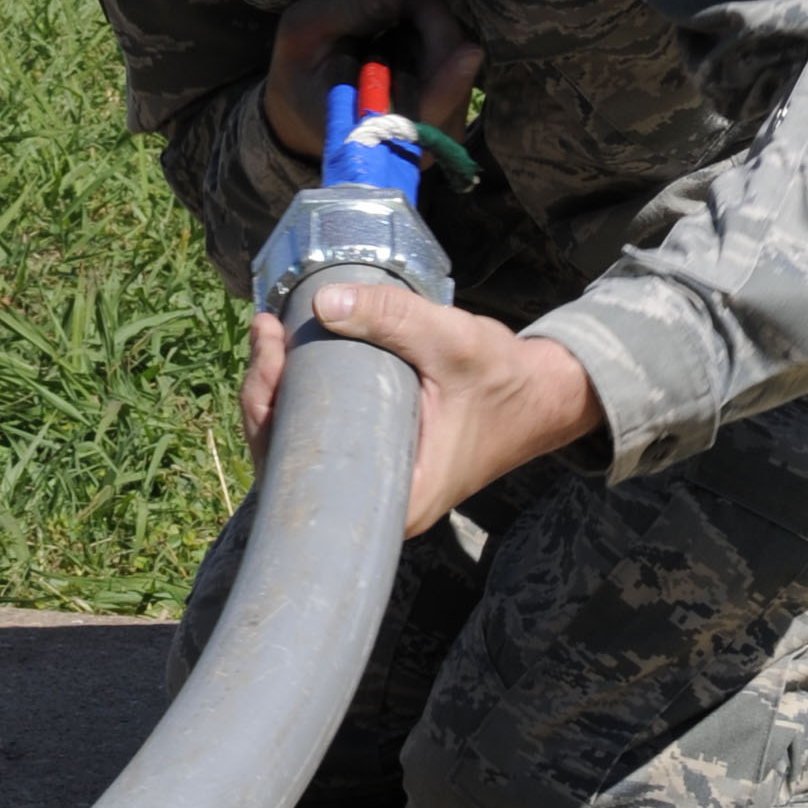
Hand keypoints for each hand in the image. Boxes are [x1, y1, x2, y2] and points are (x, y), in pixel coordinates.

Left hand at [239, 278, 600, 533]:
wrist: (543, 395)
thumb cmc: (504, 380)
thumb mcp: (452, 342)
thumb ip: (393, 319)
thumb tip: (322, 301)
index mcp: (393, 500)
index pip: (300, 465)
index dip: (268, 408)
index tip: (272, 350)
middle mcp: (376, 505)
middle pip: (288, 456)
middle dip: (265, 390)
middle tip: (267, 329)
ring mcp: (372, 485)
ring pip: (300, 445)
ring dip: (278, 390)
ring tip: (272, 335)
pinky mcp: (374, 461)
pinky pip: (320, 436)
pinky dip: (300, 397)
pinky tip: (290, 357)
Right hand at [261, 0, 485, 164]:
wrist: (301, 105)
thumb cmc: (299, 70)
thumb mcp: (303, 31)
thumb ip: (347, 12)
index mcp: (365, 134)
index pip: (419, 118)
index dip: (447, 86)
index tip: (468, 51)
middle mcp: (408, 144)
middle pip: (448, 83)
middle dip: (433, 26)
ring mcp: (432, 134)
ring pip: (457, 73)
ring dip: (435, 32)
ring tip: (394, 17)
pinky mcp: (446, 117)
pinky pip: (457, 71)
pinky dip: (437, 41)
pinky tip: (407, 34)